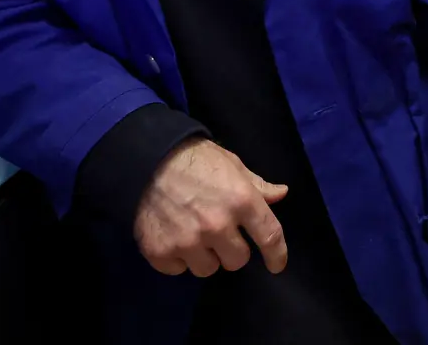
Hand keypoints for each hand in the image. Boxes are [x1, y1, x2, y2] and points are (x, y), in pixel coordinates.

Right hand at [134, 138, 288, 277]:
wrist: (146, 157)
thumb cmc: (195, 159)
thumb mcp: (232, 165)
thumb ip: (257, 186)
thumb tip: (281, 194)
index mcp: (241, 200)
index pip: (269, 236)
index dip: (277, 255)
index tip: (276, 265)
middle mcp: (217, 225)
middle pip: (237, 261)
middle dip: (232, 250)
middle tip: (218, 233)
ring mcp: (187, 241)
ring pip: (207, 269)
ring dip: (204, 256)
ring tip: (193, 234)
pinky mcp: (160, 251)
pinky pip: (178, 270)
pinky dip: (177, 258)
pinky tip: (172, 236)